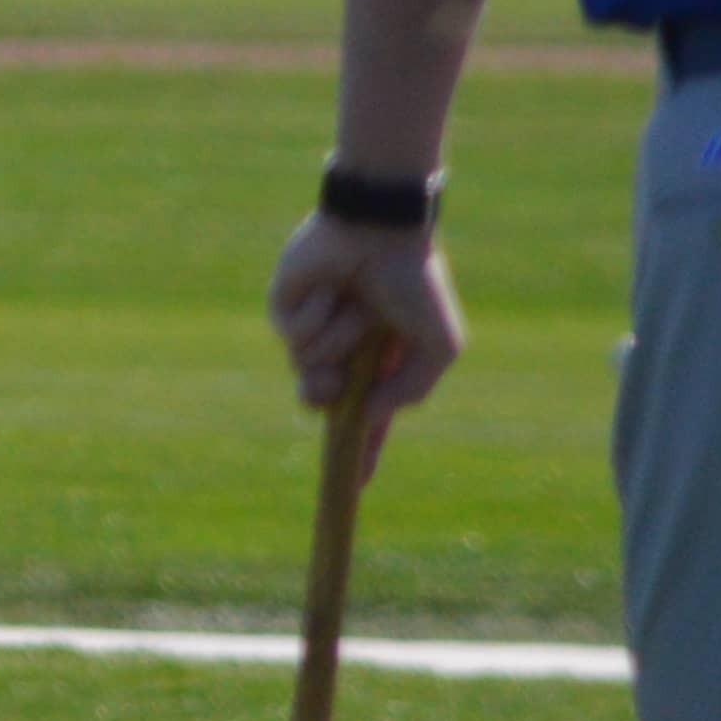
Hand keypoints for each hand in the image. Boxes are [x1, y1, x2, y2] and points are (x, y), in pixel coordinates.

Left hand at [267, 211, 459, 438]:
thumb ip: (409, 391)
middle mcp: (343, 353)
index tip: (354, 488)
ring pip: (309, 372)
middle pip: (324, 405)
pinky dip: (320, 318)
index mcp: (379, 364)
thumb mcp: (436, 346)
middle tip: (345, 370)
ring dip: (339, 341)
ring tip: (357, 308)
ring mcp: (312, 331)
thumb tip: (368, 417)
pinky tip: (332, 290)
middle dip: (332, 396)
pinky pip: (294, 339)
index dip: (361, 454)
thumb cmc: (416, 283)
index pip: (366, 420)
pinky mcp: (284, 309)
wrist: (380, 232)